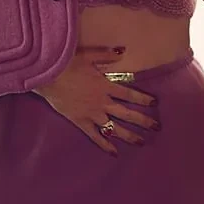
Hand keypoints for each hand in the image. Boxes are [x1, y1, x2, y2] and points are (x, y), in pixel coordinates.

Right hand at [35, 45, 158, 154]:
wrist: (46, 77)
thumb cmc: (66, 65)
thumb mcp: (88, 56)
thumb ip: (107, 55)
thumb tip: (123, 51)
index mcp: (105, 86)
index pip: (130, 95)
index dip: (143, 99)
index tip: (155, 104)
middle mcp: (102, 102)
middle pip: (127, 114)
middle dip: (143, 121)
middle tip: (157, 127)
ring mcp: (92, 114)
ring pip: (114, 128)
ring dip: (129, 135)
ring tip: (141, 142)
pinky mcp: (80, 121)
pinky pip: (95, 135)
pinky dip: (105, 144)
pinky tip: (114, 152)